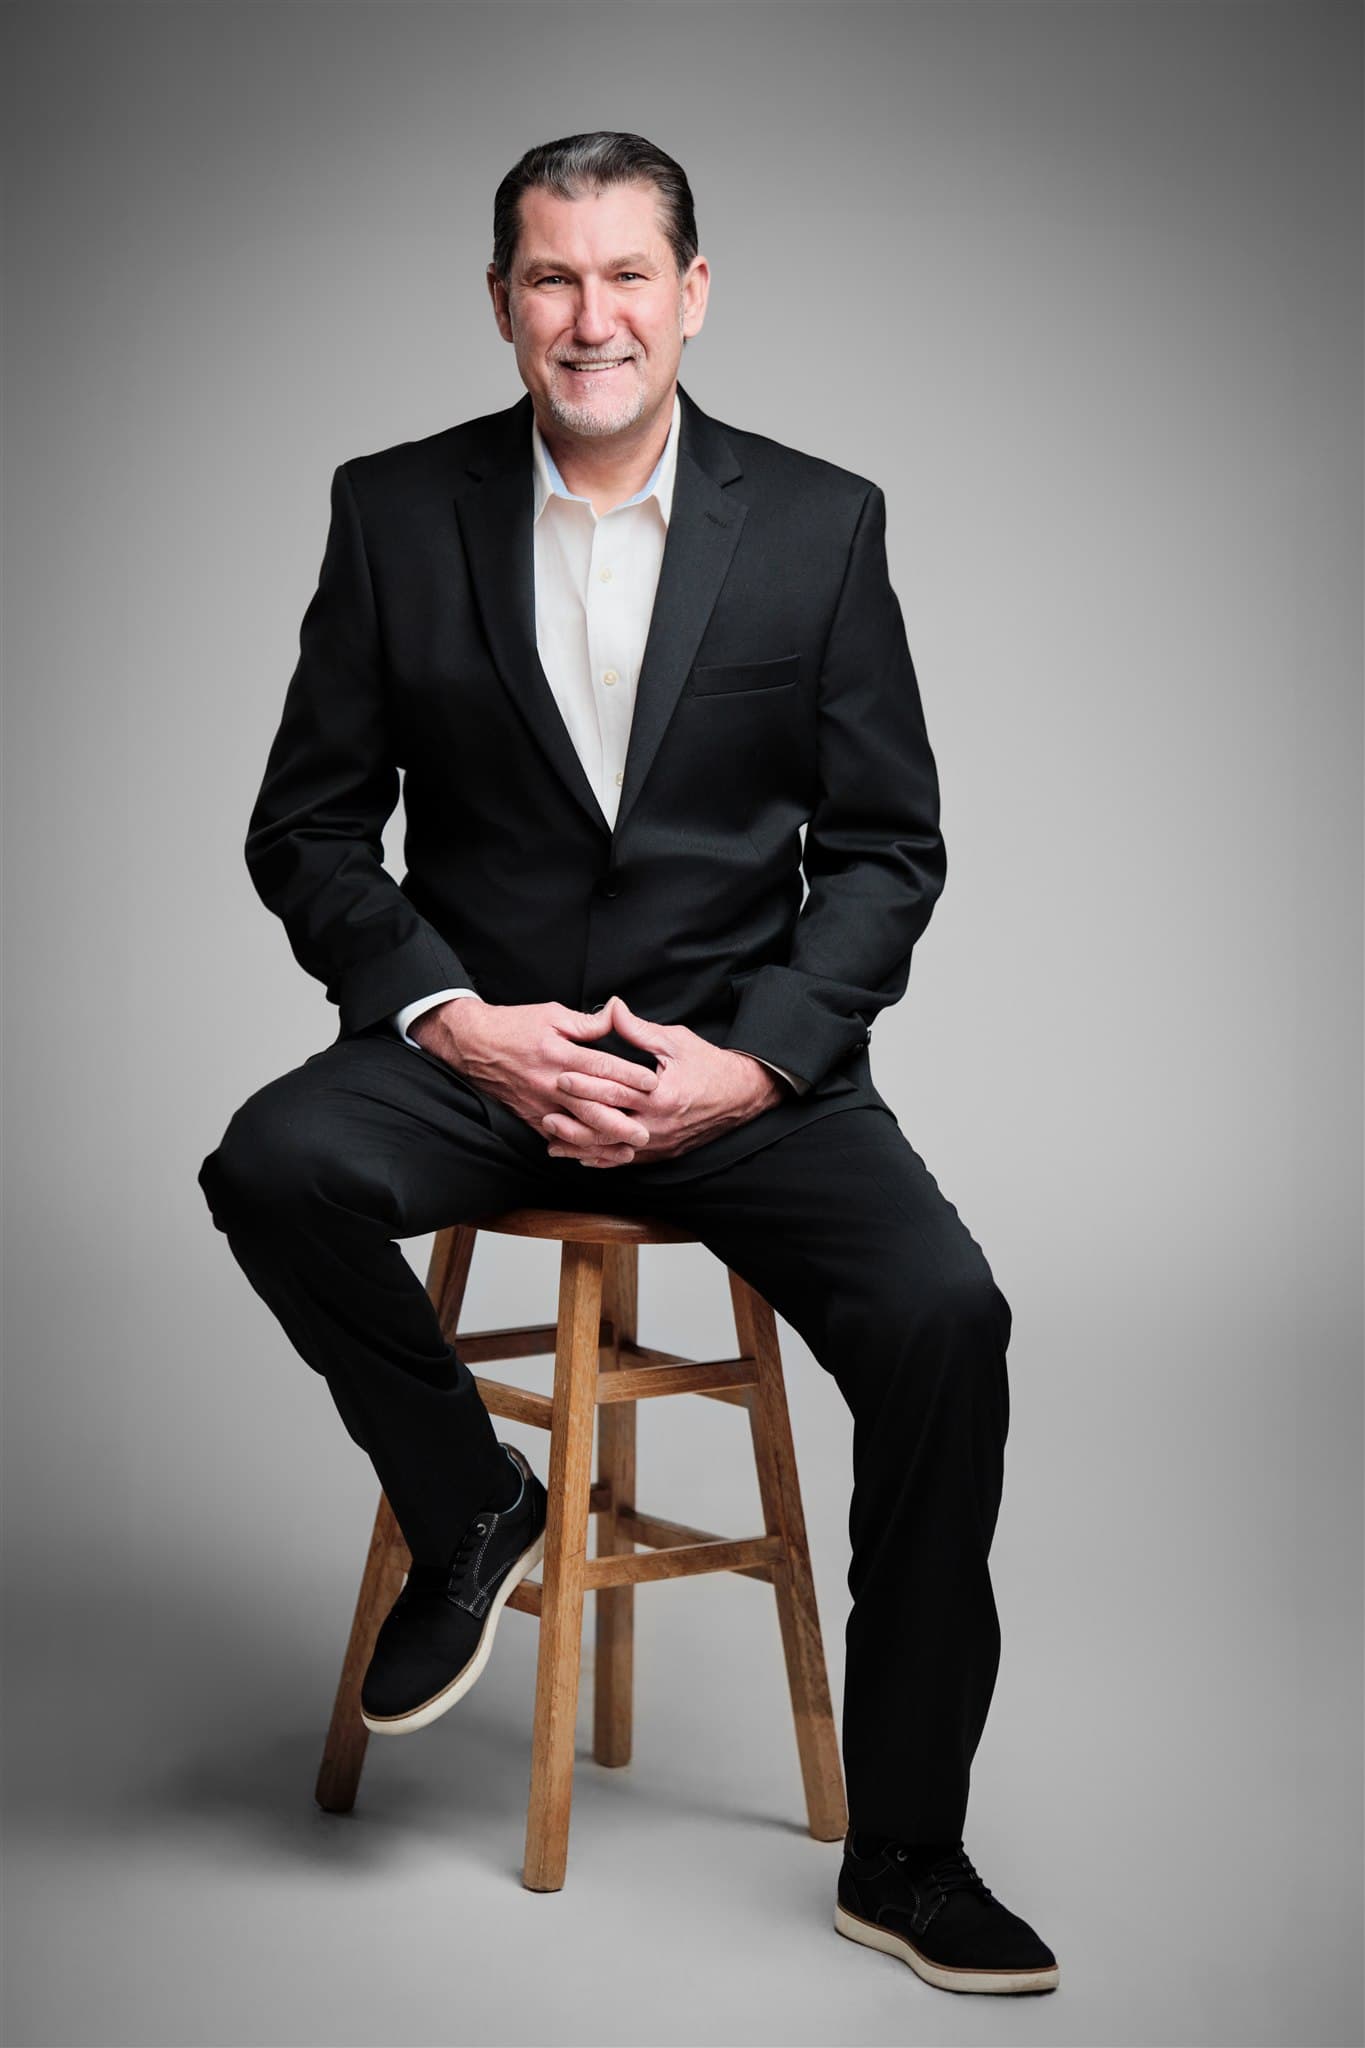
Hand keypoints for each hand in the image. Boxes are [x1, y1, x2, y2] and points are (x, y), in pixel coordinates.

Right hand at [412, 998, 658, 1156]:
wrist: (472, 1045)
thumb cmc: (514, 1025)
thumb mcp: (551, 1014)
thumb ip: (587, 1023)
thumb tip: (616, 1014)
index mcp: (558, 1053)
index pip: (600, 1067)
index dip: (628, 1076)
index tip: (652, 1083)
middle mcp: (550, 1082)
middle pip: (591, 1106)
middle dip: (621, 1121)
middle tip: (646, 1132)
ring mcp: (539, 1103)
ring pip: (576, 1127)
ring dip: (603, 1141)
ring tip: (628, 1150)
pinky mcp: (530, 1117)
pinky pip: (557, 1137)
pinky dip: (578, 1148)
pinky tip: (597, 1155)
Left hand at [546, 994, 784, 1166]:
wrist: (740, 1095)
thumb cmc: (708, 1064)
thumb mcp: (675, 1041)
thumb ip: (638, 1030)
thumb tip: (612, 1007)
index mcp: (661, 1095)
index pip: (615, 1089)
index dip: (586, 1083)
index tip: (560, 1075)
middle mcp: (658, 1124)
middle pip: (608, 1124)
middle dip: (575, 1120)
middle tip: (545, 1113)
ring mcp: (660, 1143)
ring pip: (612, 1149)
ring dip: (581, 1146)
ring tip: (552, 1140)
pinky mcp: (662, 1153)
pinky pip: (626, 1160)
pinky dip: (602, 1159)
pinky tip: (579, 1156)